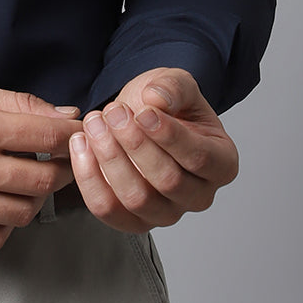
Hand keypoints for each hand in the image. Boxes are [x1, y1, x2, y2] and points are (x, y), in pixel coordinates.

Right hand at [0, 72, 76, 252]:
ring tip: (22, 180)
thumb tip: (65, 115)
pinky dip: (4, 225)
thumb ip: (15, 104)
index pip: (46, 136)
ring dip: (33, 197)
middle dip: (59, 168)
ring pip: (22, 213)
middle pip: (41, 179)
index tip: (74, 134)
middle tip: (56, 160)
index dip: (69, 135)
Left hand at [68, 67, 237, 231]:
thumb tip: (156, 100)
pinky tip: (81, 145)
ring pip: (137, 199)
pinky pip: (108, 210)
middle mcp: (198, 195)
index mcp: (221, 163)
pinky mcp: (132, 220)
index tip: (142, 112)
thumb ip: (172, 87)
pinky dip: (90, 178)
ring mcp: (166, 213)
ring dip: (110, 159)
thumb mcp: (175, 82)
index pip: (199, 158)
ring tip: (94, 123)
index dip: (169, 136)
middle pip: (168, 181)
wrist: (138, 116)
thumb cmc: (164, 104)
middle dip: (135, 144)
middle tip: (113, 112)